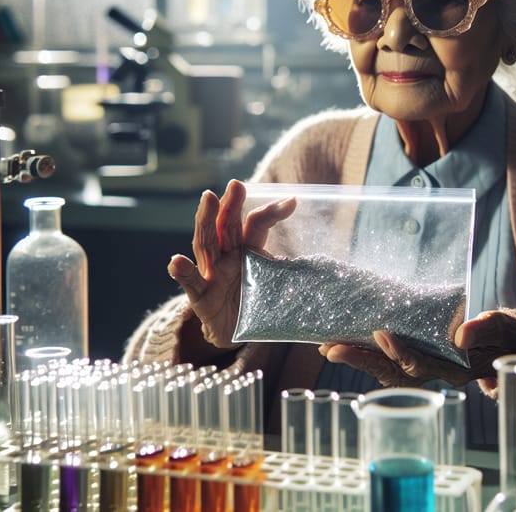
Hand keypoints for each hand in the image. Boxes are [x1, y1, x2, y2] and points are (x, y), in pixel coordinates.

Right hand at [168, 179, 295, 347]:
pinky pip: (190, 282)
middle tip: (237, 183)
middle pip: (227, 224)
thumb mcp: (282, 286)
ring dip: (205, 220)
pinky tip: (176, 261)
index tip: (293, 201)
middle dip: (232, 203)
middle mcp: (228, 254)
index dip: (273, 211)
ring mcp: (211, 272)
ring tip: (207, 198)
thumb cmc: (259, 302)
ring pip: (206, 242)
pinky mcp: (199, 295)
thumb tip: (339, 273)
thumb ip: (302, 276)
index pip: (258, 223)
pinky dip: (183, 272)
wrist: (237, 332)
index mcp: (249, 248)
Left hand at [318, 310, 515, 386]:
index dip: (400, 352)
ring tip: (328, 347)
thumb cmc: (500, 333)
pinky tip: (342, 344)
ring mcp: (423, 368)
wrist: (503, 344)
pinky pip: (385, 362)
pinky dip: (364, 354)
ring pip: (383, 369)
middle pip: (391, 371)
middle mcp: (433, 373)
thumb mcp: (498, 327)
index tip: (381, 333)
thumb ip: (483, 329)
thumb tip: (462, 336)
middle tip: (332, 347)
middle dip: (361, 359)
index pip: (420, 364)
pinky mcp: (415, 359)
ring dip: (356, 358)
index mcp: (453, 367)